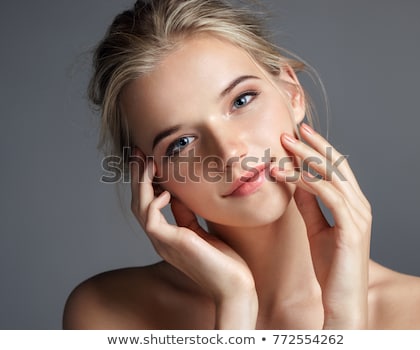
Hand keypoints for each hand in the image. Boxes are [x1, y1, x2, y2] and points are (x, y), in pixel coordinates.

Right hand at [130, 148, 257, 328]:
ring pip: (140, 207)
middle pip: (139, 202)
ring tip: (148, 161)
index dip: (147, 182)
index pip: (149, 204)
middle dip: (139, 176)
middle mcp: (160, 239)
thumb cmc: (225, 261)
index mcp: (168, 236)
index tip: (150, 161)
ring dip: (142, 182)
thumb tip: (177, 194)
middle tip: (140, 152)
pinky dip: (153, 200)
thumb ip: (187, 214)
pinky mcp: (169, 243)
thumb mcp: (203, 230)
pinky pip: (150, 217)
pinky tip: (164, 191)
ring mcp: (162, 242)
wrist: (234, 286)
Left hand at [271, 123, 371, 328]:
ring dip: (306, 159)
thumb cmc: (331, 267)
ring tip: (284, 146)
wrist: (342, 299)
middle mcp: (360, 205)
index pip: (336, 168)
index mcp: (353, 204)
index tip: (297, 135)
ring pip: (332, 176)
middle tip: (289, 131)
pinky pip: (329, 196)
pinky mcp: (352, 228)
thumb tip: (296, 184)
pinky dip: (310, 182)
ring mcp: (359, 216)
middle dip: (312, 145)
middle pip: (336, 165)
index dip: (318, 149)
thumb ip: (309, 206)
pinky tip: (292, 176)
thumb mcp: (316, 229)